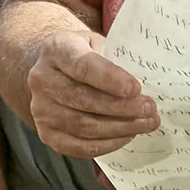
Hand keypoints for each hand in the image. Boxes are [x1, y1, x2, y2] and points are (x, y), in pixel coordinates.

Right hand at [28, 37, 158, 157]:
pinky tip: (127, 136)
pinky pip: (78, 146)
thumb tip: (149, 83)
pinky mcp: (46, 134)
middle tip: (149, 109)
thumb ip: (116, 58)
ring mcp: (41, 110)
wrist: (56, 70)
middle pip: (84, 100)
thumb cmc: (86, 55)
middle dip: (122, 108)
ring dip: (120, 128)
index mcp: (55, 49)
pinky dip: (107, 144)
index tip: (135, 89)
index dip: (109, 78)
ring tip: (146, 124)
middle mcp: (42, 79)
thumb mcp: (98, 43)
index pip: (82, 65)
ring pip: (84, 126)